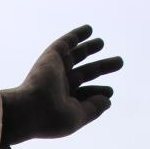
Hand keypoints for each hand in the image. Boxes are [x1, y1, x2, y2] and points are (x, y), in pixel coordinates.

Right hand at [1, 25, 122, 144]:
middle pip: (85, 73)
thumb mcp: (78, 117)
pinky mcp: (50, 58)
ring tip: (101, 43)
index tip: (109, 91)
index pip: (85, 94)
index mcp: (63, 102)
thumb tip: (108, 99)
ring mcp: (54, 70)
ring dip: (89, 48)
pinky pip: (64, 43)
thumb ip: (94, 108)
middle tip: (119, 62)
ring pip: (75, 56)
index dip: (98, 92)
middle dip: (102, 67)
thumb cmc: (52, 118)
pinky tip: (89, 29)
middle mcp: (59, 85)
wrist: (30, 109)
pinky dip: (76, 36)